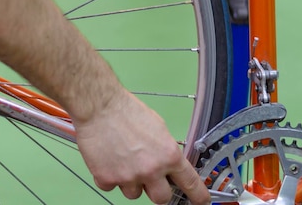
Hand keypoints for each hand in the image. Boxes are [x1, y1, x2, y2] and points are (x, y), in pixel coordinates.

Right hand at [74, 90, 210, 203]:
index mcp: (168, 155)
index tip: (201, 201)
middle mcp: (151, 170)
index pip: (189, 182)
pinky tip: (108, 158)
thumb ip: (165, 149)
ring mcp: (129, 177)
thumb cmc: (126, 111)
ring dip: (131, 182)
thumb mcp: (158, 127)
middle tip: (149, 177)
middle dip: (157, 190)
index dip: (198, 196)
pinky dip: (110, 176)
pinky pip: (112, 187)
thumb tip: (167, 163)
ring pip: (134, 194)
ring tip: (123, 158)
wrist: (100, 107)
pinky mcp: (107, 179)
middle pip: (161, 198)